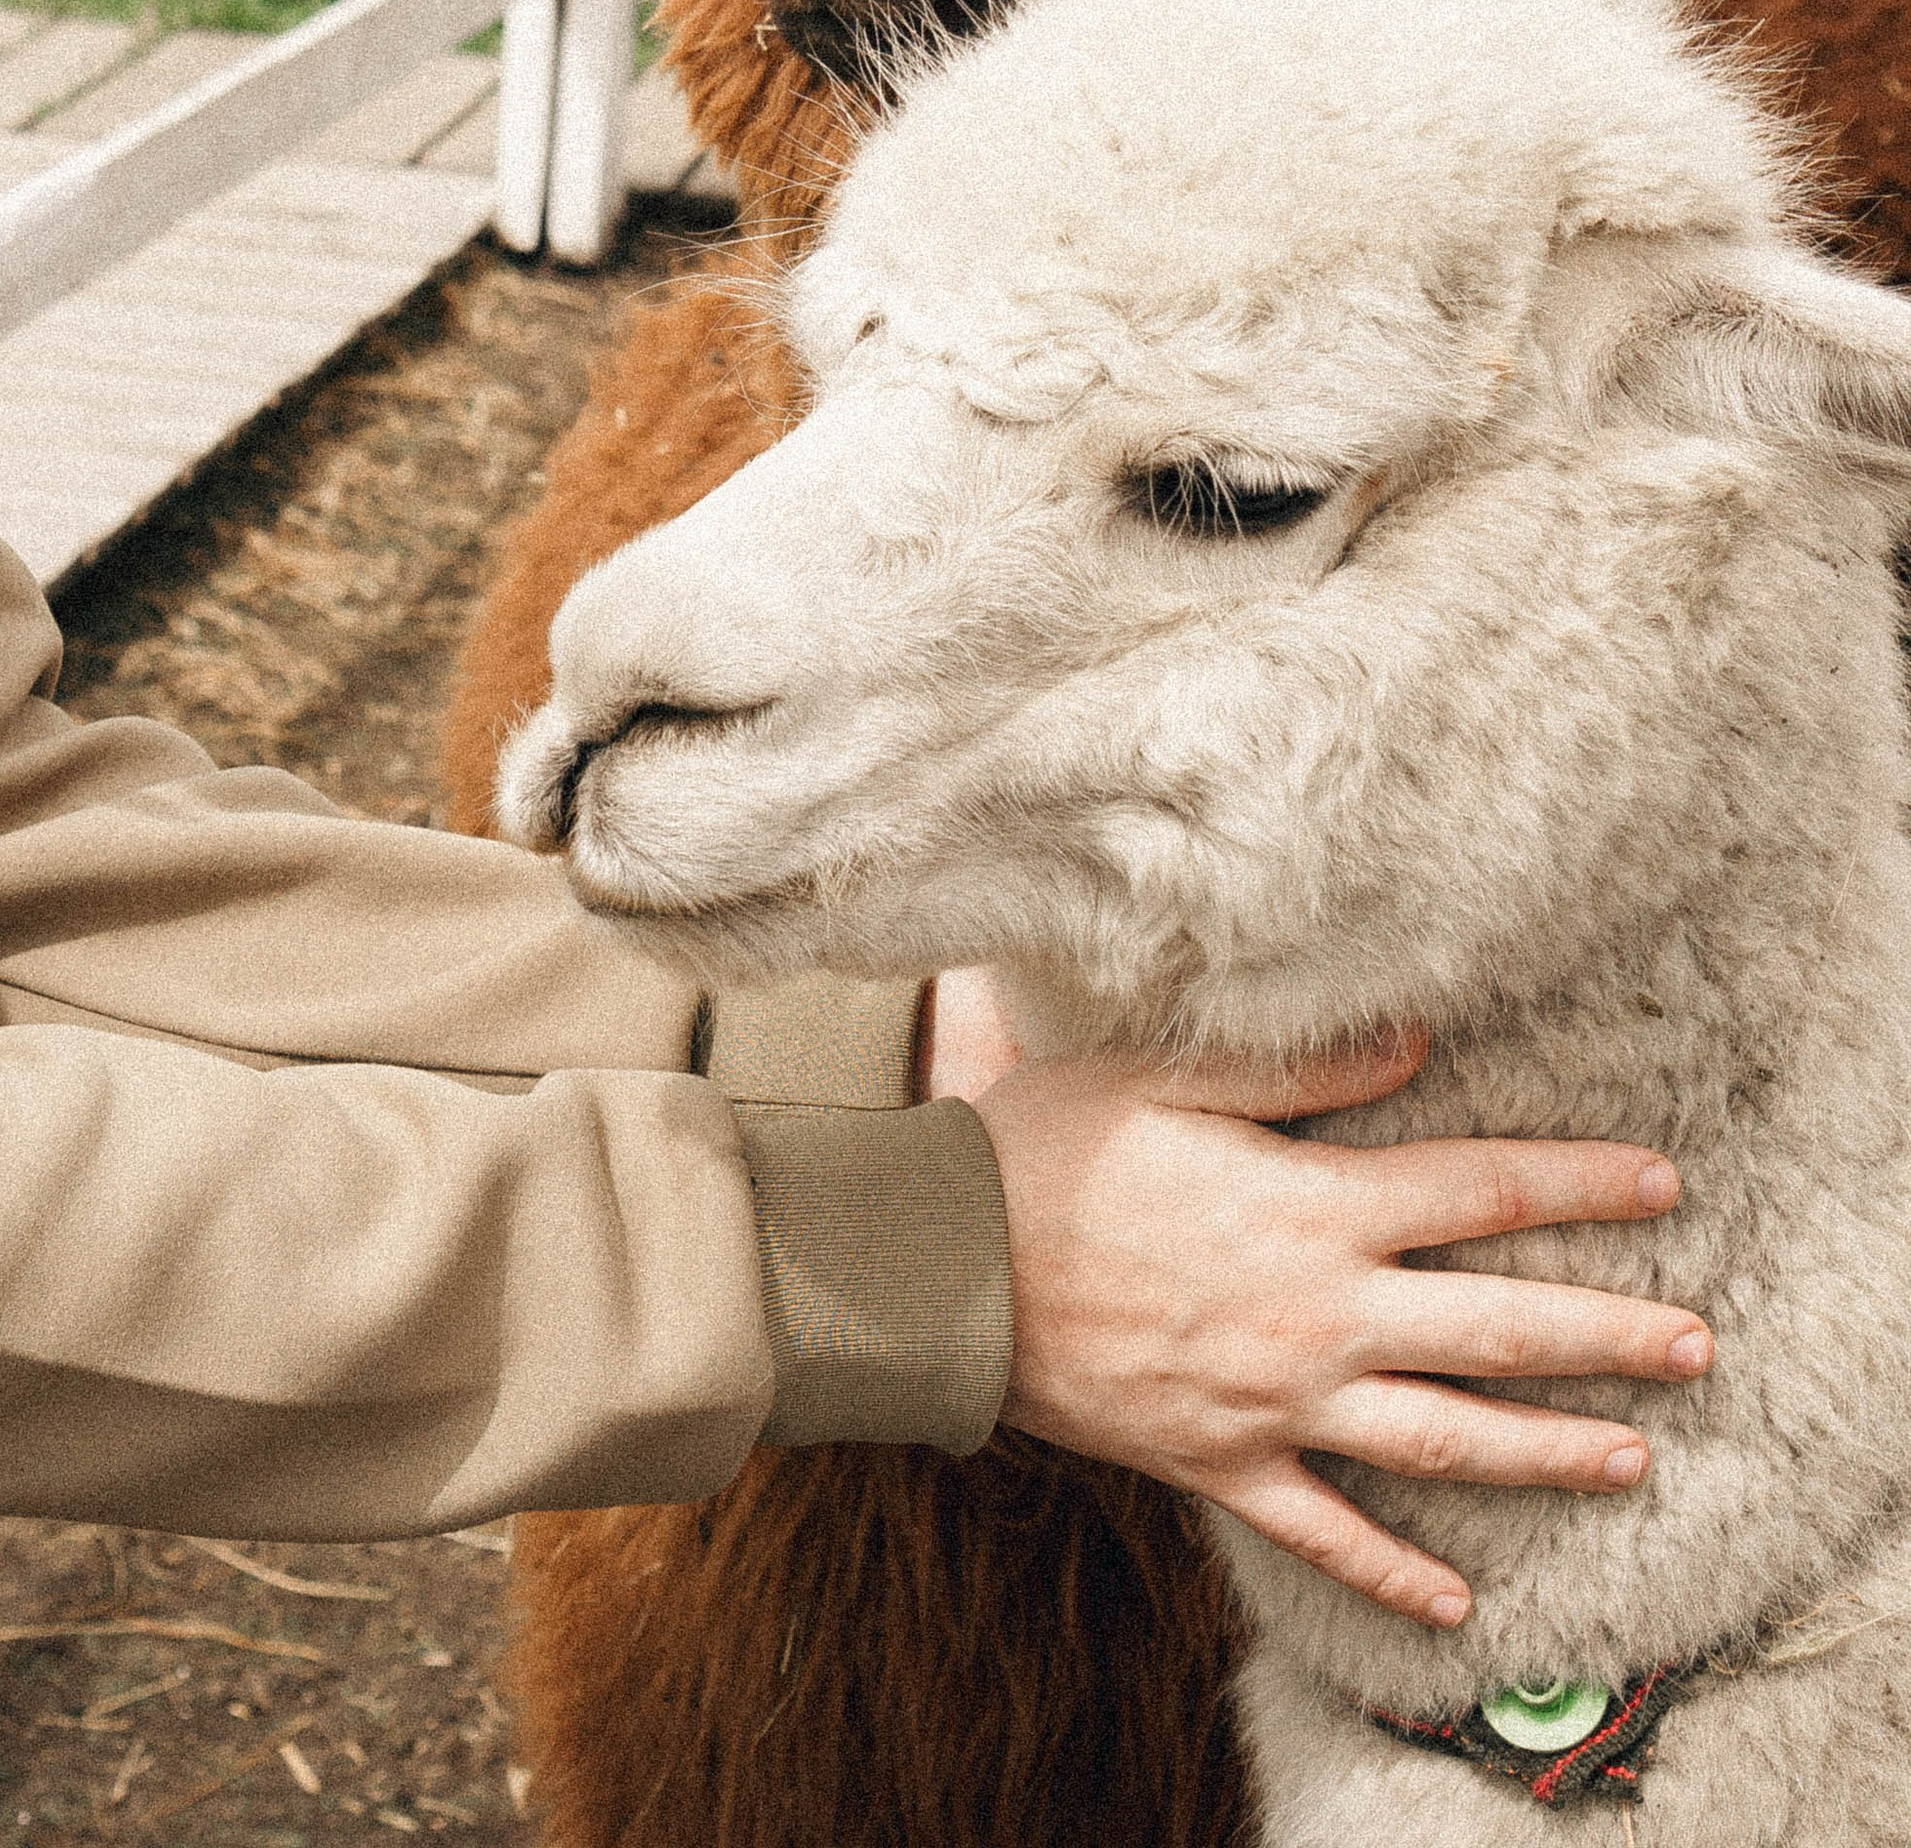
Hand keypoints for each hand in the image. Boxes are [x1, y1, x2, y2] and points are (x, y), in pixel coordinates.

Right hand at [929, 986, 1710, 1630]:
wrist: (942, 1269)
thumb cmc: (1048, 1149)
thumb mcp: (1169, 1072)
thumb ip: (1305, 1066)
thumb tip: (1421, 1040)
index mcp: (1313, 1205)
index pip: (1479, 1190)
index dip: (1578, 1184)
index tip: (1661, 1183)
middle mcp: (1319, 1313)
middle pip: (1495, 1326)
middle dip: (1608, 1334)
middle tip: (1698, 1346)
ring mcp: (1276, 1401)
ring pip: (1442, 1440)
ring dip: (1545, 1452)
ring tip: (1630, 1459)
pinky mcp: (1221, 1462)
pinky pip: (1325, 1531)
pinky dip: (1393, 1572)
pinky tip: (1454, 1599)